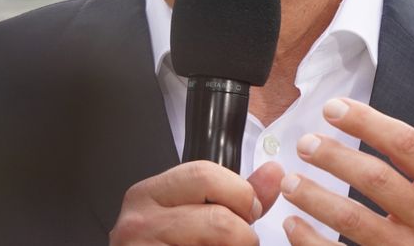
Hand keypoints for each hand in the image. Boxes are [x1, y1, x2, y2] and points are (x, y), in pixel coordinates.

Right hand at [110, 159, 283, 244]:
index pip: (204, 174)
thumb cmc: (164, 244)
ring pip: (218, 244)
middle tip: (240, 240)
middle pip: (218, 218)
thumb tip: (273, 173)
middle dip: (242, 233)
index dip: (240, 193)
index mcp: (148, 194)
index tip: (249, 210)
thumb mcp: (191, 214)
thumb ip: (234, 195)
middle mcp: (140, 221)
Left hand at [280, 70, 413, 244]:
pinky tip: (294, 225)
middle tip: (305, 143)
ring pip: (354, 222)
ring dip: (316, 199)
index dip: (366, 122)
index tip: (334, 108)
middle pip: (376, 180)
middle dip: (334, 158)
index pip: (406, 145)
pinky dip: (313, 242)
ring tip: (289, 182)